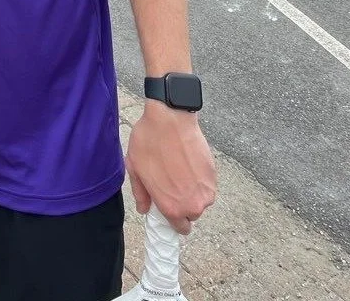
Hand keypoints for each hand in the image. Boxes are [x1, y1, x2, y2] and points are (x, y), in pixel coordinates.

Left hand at [125, 101, 216, 234]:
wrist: (170, 119)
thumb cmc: (149, 142)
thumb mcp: (135, 169)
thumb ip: (141, 194)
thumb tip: (144, 209)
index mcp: (172, 208)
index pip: (181, 228)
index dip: (174, 220)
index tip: (168, 209)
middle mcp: (193, 204)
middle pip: (191, 213)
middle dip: (182, 203)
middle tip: (170, 183)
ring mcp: (206, 190)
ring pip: (201, 199)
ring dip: (192, 190)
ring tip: (177, 169)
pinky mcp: (214, 175)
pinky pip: (206, 185)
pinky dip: (199, 178)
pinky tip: (186, 161)